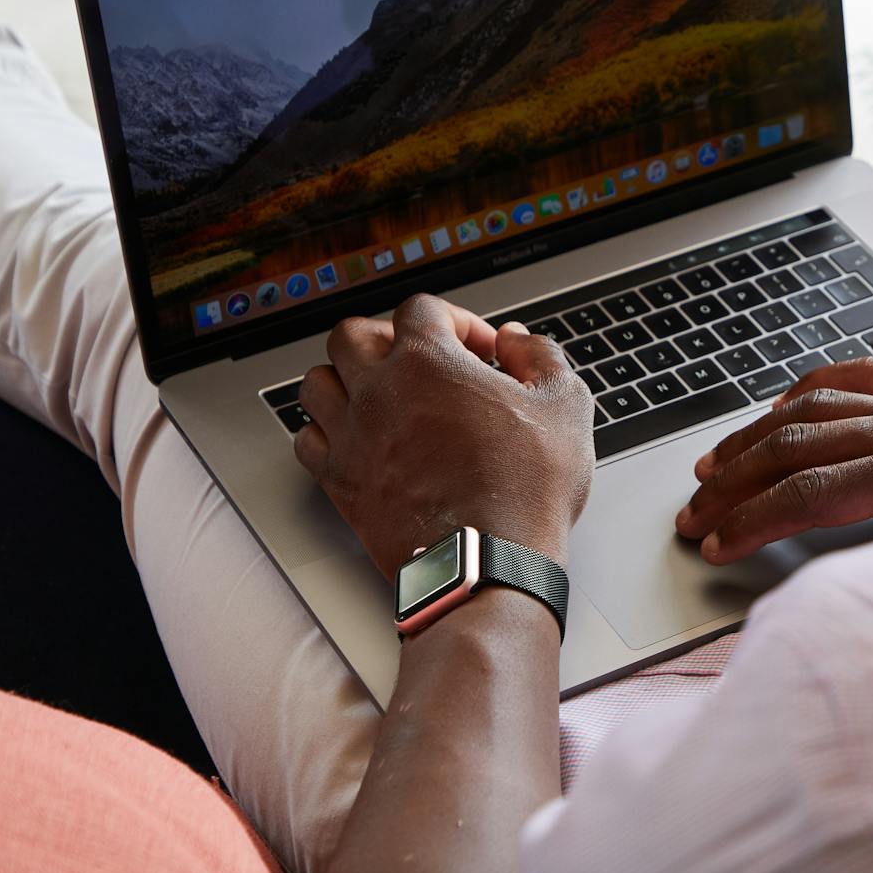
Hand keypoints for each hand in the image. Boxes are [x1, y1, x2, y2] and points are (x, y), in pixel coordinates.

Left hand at [295, 295, 594, 578]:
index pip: (420, 309)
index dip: (456, 320)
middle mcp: (377, 391)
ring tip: (380, 395)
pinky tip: (360, 441)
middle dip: (388, 338)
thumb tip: (516, 340)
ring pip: (316, 383)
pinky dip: (327, 434)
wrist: (488, 563)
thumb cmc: (526, 488)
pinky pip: (308, 441)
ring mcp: (351, 438)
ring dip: (346, 380)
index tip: (481, 351)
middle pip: (352, 335)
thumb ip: (539, 356)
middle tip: (419, 362)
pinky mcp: (340, 484)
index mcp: (427, 361)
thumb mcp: (564, 405)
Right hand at [675, 359, 872, 563]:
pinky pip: (857, 376)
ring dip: (755, 437)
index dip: (754, 521)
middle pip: (797, 446)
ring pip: (814, 407)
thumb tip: (832, 596)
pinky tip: (779, 406)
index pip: (810, 492)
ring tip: (711, 467)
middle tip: (691, 515)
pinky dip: (808, 389)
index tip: (714, 545)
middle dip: (736, 482)